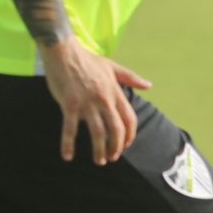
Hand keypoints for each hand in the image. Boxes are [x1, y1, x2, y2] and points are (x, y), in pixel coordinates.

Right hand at [39, 38, 150, 164]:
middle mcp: (104, 100)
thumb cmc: (86, 59)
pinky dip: (68, 144)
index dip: (129, 135)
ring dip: (99, 150)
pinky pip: (69, 129)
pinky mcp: (69, 105)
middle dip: (116, 147)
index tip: (125, 145)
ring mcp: (86, 103)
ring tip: (99, 161)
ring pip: (98, 133)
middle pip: (116, 130)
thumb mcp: (112, 67)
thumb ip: (131, 77)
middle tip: (112, 158)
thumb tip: (149, 85)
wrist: (63, 51)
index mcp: (115, 92)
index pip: (129, 119)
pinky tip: (67, 156)